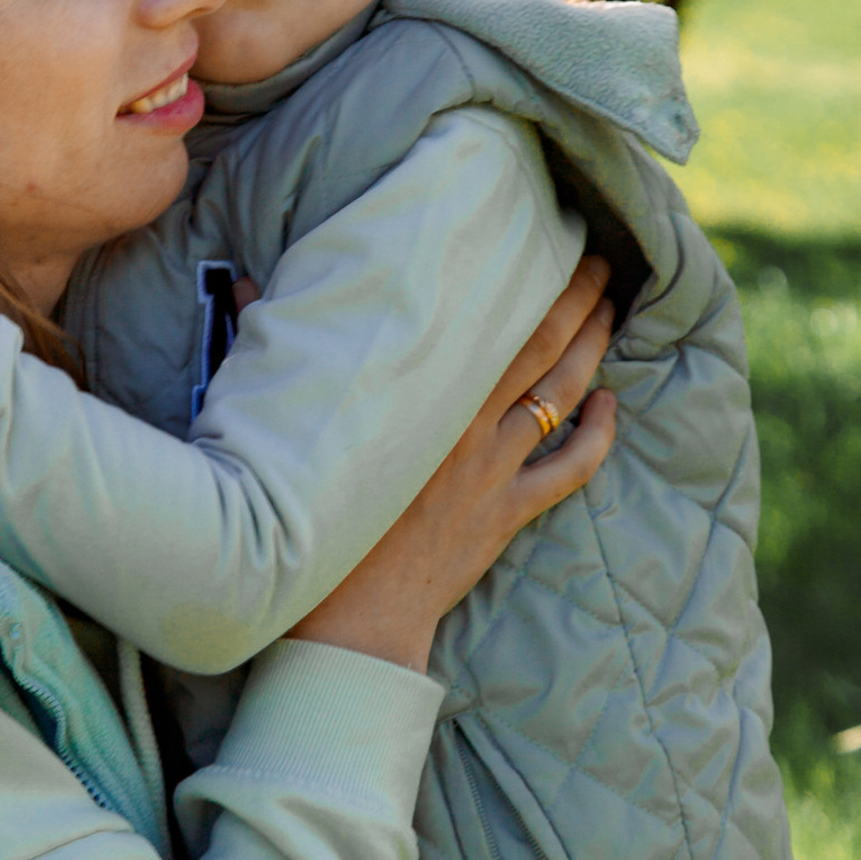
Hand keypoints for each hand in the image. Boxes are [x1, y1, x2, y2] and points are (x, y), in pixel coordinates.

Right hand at [288, 255, 615, 672]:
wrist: (345, 621)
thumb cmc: (303, 515)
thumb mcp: (284, 423)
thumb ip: (265, 344)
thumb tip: (246, 284)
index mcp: (422, 398)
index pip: (486, 321)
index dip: (524, 277)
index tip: (544, 238)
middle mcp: (469, 428)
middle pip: (540, 349)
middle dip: (577, 298)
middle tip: (601, 259)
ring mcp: (494, 472)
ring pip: (560, 397)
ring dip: (593, 349)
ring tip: (614, 306)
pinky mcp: (505, 515)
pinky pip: (570, 472)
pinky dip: (597, 438)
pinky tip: (610, 405)